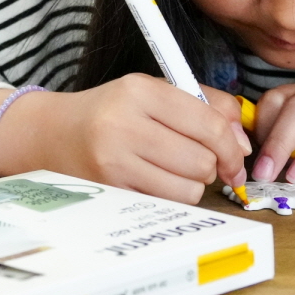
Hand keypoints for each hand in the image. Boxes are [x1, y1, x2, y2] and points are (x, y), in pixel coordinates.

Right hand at [0, 74, 251, 203]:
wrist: (50, 134)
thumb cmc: (109, 112)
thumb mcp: (151, 92)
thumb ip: (204, 105)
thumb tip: (243, 144)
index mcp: (139, 90)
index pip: (209, 123)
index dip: (233, 145)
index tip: (237, 155)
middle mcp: (123, 124)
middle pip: (202, 160)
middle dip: (210, 165)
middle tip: (196, 159)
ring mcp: (113, 161)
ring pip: (188, 188)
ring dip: (190, 184)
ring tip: (171, 170)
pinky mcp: (109, 191)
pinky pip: (166, 204)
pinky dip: (170, 197)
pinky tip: (153, 182)